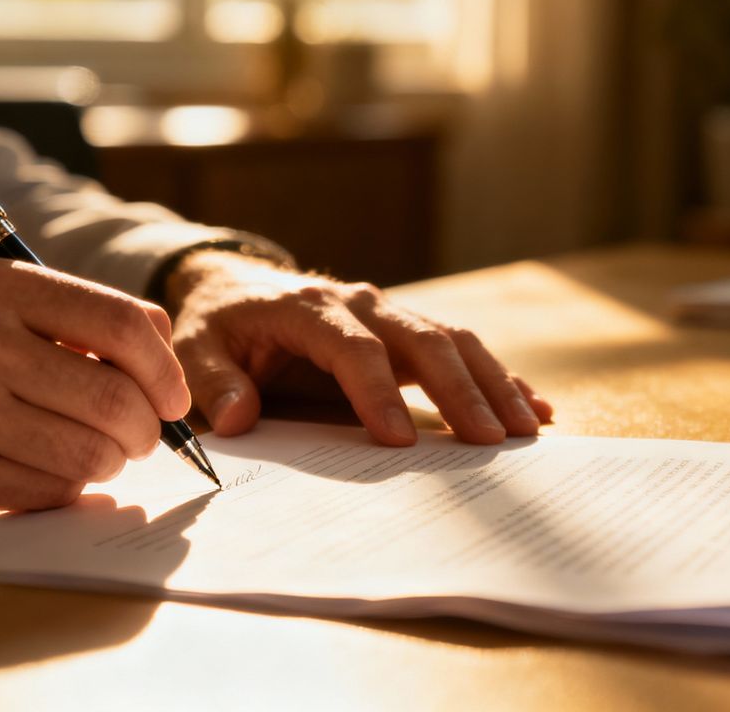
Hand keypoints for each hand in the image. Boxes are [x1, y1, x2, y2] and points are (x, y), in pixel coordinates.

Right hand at [0, 257, 188, 516]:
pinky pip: (50, 491)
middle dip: (148, 428)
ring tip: (97, 450)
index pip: (122, 325)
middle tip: (144, 434)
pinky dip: (70, 487)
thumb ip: (69, 309)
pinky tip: (53, 469)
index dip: (167, 368)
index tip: (175, 395)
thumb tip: (164, 340)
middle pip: (116, 399)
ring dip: (112, 461)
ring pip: (91, 454)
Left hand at [165, 251, 552, 445]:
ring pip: (454, 340)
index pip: (353, 347)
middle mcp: (360, 301)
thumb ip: (213, 382)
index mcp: (308, 306)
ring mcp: (390, 312)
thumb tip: (240, 419)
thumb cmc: (218, 325)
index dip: (377, 392)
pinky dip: (498, 377)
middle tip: (489, 440)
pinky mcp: (407, 331)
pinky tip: (534, 406)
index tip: (399, 442)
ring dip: (492, 382)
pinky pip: (461, 349)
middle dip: (460, 389)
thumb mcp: (194, 348)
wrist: (235, 286)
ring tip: (526, 428)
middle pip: (423, 339)